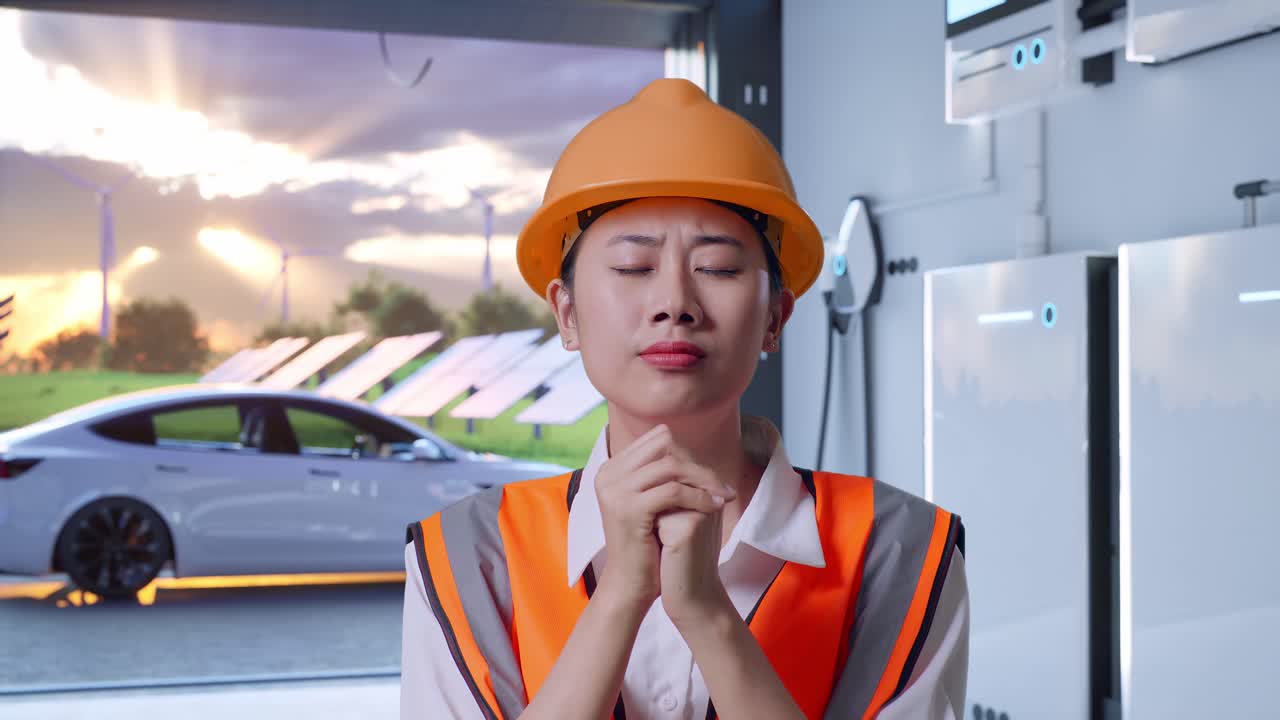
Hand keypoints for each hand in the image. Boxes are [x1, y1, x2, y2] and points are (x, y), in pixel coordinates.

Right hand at [594, 425, 733, 610]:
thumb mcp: (650, 502)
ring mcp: (615, 490)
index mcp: (612, 468)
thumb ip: (660, 475)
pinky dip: (699, 497)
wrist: (630, 583)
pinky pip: (674, 491)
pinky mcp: (628, 508)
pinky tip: (714, 507)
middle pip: (665, 446)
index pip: (657, 439)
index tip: (708, 476)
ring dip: (703, 480)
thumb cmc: (646, 544)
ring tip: (723, 496)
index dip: (687, 453)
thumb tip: (687, 449)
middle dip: (697, 465)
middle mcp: (608, 474)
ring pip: (672, 466)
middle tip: (721, 486)